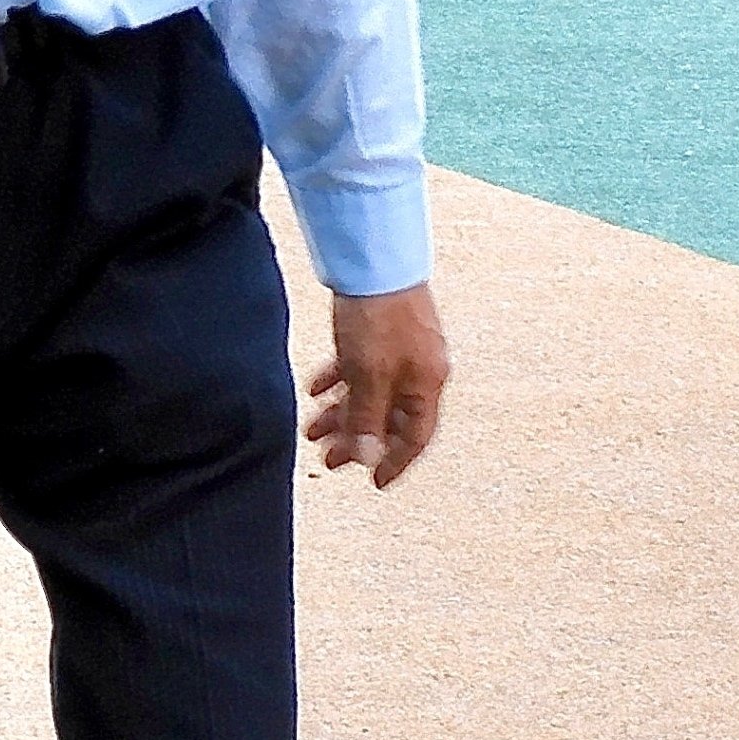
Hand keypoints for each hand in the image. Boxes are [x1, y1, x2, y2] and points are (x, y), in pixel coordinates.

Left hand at [307, 284, 449, 486]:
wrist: (374, 256)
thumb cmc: (378, 316)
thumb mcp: (369, 375)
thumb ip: (367, 417)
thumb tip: (367, 457)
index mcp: (428, 384)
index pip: (417, 437)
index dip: (396, 462)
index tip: (374, 482)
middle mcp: (419, 368)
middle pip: (388, 416)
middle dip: (357, 440)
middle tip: (326, 459)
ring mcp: (399, 347)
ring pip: (370, 392)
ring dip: (342, 413)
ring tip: (311, 429)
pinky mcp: (379, 328)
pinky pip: (360, 365)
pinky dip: (339, 380)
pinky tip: (315, 387)